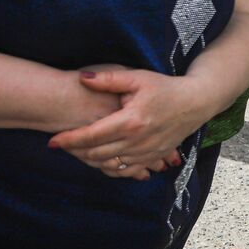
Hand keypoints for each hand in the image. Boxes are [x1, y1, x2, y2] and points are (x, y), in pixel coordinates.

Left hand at [49, 68, 222, 179]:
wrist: (195, 102)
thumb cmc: (165, 87)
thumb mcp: (137, 77)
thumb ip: (108, 79)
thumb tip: (82, 78)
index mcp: (130, 121)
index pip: (91, 135)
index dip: (69, 139)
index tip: (53, 141)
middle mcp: (137, 141)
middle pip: (96, 154)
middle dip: (75, 152)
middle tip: (61, 146)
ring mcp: (146, 153)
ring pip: (109, 166)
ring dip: (89, 161)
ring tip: (76, 153)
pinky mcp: (153, 158)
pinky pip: (126, 171)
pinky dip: (109, 169)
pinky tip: (99, 161)